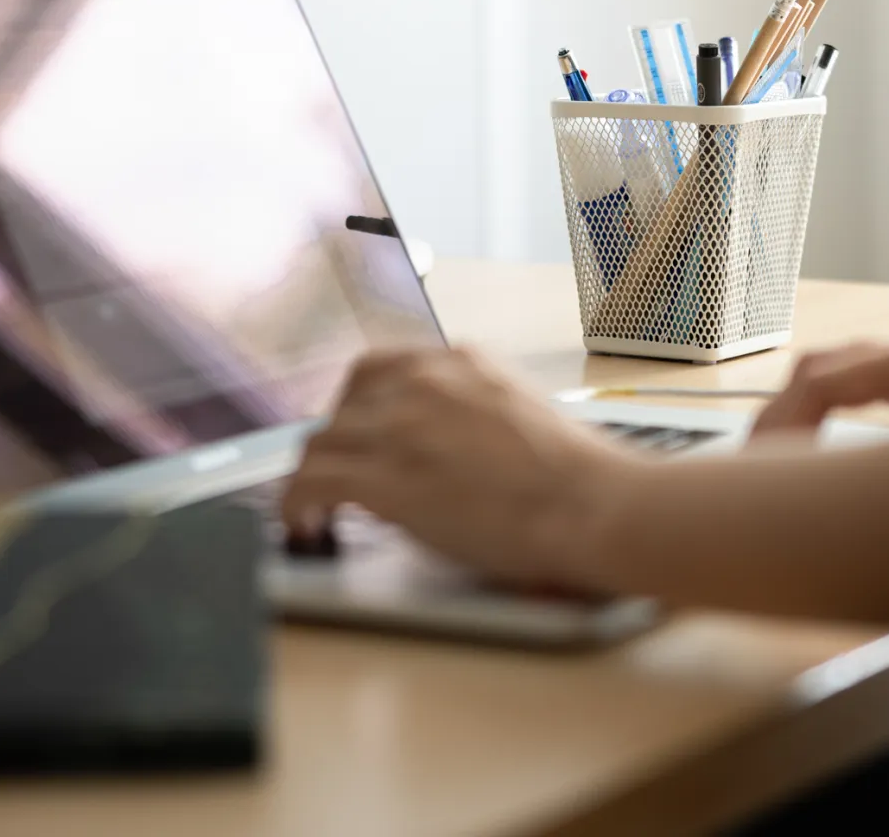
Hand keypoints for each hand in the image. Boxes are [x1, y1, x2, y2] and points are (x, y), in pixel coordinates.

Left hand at [281, 346, 627, 586]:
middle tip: (338, 477)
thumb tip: (437, 445)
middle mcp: (424, 380)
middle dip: (337, 441)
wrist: (590, 503)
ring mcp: (401, 425)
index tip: (359, 436)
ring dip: (313, 477)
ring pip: (320, 442)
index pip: (380, 369)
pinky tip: (306, 526)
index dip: (359, 408)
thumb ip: (468, 412)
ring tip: (315, 511)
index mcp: (461, 360)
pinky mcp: (386, 477)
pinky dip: (297, 505)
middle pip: (344, 404)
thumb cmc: (574, 474)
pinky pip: (312, 482)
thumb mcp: (517, 412)